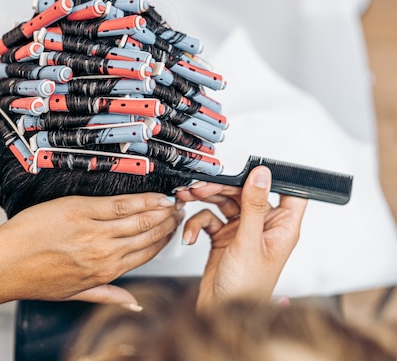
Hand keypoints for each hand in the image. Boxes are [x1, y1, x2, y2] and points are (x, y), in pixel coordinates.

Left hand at [0, 192, 184, 307]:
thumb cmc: (33, 277)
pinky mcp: (82, 212)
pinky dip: (141, 200)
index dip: (163, 241)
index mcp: (105, 273)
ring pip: (139, 220)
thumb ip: (108, 296)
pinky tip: (153, 196)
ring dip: (159, 210)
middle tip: (179, 211)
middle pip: (146, 236)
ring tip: (171, 202)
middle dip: (167, 223)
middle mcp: (104, 254)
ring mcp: (94, 233)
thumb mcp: (74, 294)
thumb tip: (133, 303)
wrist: (5, 263)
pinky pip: (120, 205)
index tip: (172, 230)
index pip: (144, 254)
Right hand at [174, 166, 306, 310]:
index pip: (289, 193)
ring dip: (205, 200)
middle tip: (202, 186)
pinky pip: (208, 220)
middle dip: (221, 188)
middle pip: (245, 193)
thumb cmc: (245, 289)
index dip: (275, 177)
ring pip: (223, 203)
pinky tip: (192, 235)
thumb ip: (254, 206)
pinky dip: (196, 224)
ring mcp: (241, 233)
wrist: (219, 313)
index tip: (253, 166)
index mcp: (280, 228)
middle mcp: (261, 228)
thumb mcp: (248, 242)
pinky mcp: (223, 239)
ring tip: (190, 198)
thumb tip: (261, 175)